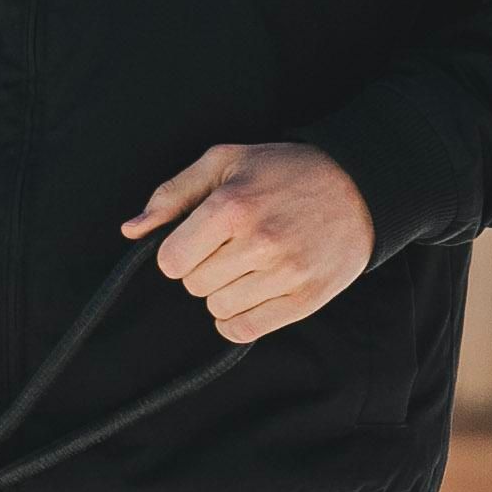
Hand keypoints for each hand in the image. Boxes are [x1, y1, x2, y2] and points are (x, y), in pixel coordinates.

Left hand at [125, 141, 373, 343]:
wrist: (359, 186)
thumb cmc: (285, 171)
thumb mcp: (224, 162)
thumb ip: (173, 194)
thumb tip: (132, 230)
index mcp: (232, 207)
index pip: (171, 262)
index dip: (178, 253)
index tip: (198, 241)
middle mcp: (259, 242)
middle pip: (194, 287)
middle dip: (203, 268)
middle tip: (230, 248)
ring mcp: (285, 274)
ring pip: (218, 309)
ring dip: (224, 292)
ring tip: (248, 265)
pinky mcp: (305, 299)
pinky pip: (246, 330)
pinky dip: (239, 319)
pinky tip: (251, 294)